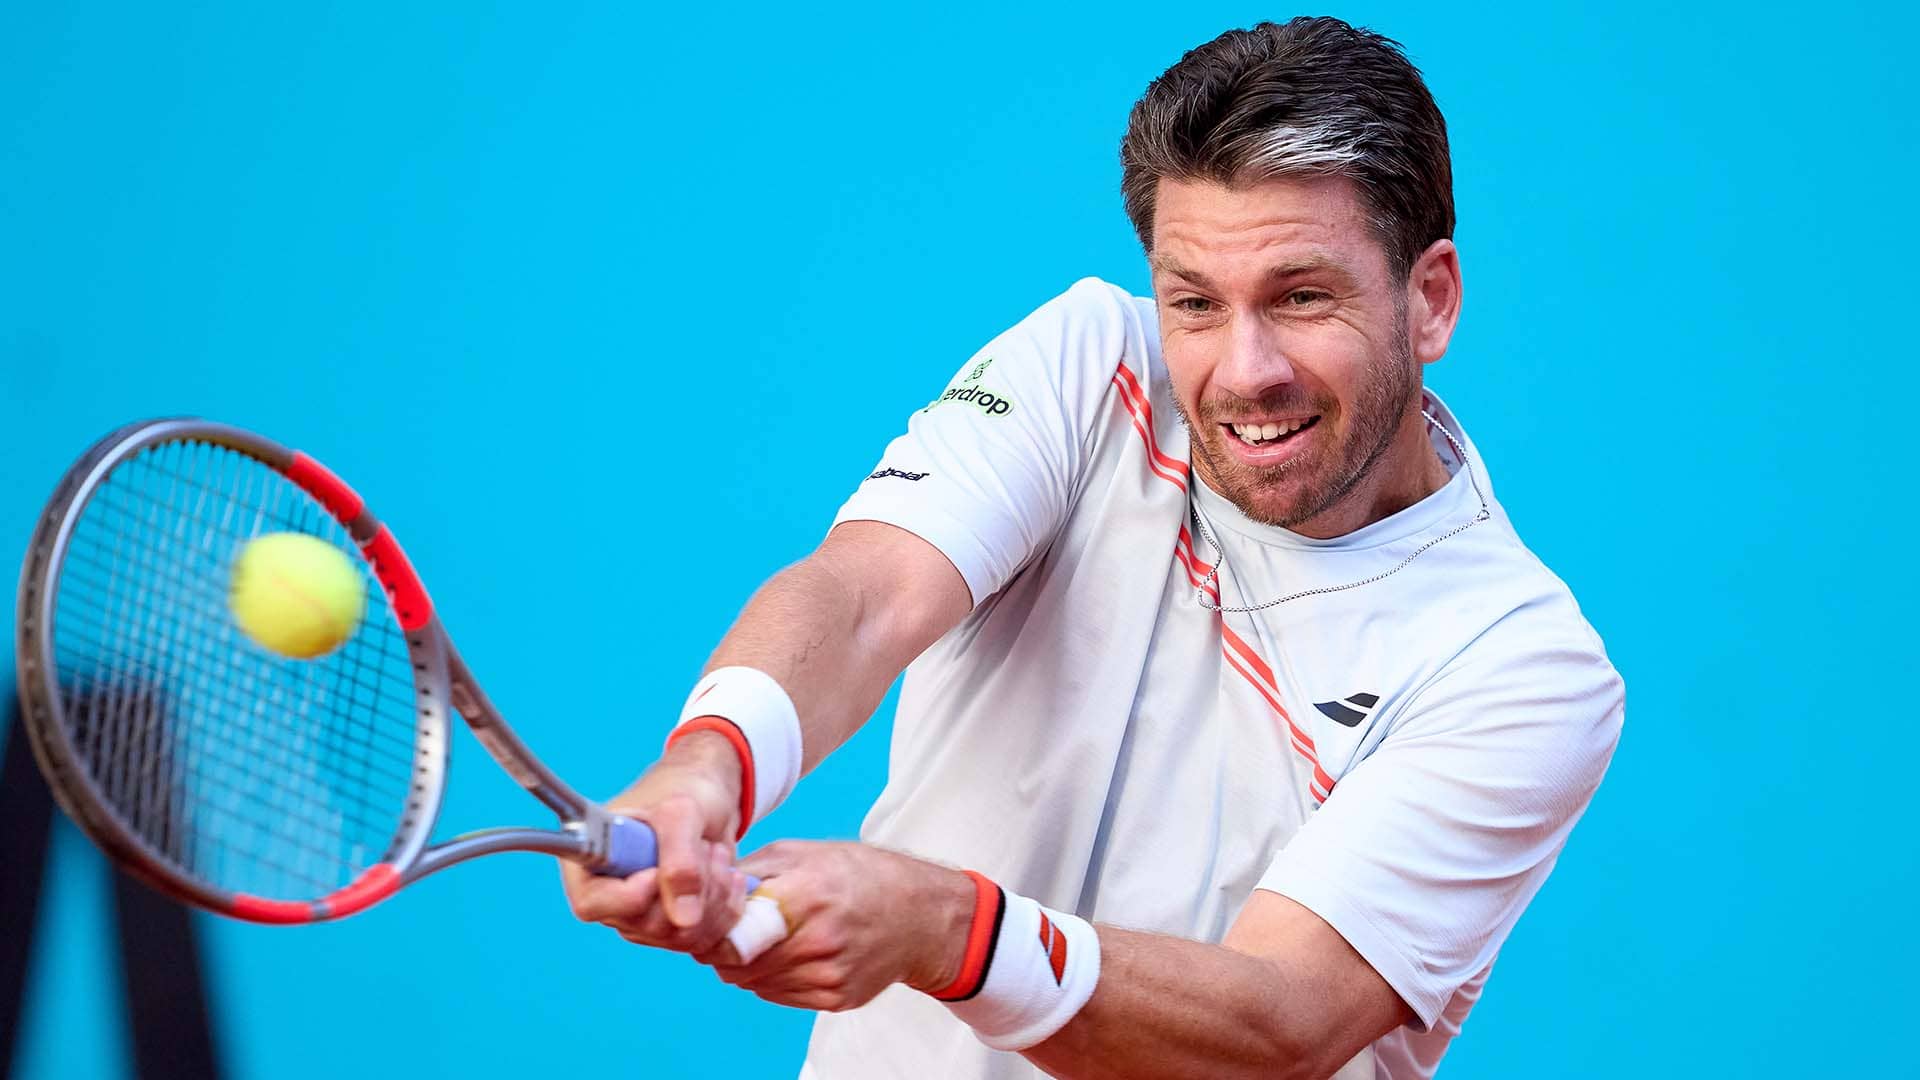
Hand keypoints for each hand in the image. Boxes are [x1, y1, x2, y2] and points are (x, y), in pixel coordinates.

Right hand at [560, 730, 748, 953]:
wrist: (709, 795)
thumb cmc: (683, 790)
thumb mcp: (682, 812)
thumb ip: (680, 859)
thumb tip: (683, 920)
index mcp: (591, 861)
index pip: (592, 904)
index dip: (629, 896)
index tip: (658, 870)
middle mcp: (611, 897)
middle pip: (645, 926)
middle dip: (689, 887)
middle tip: (704, 847)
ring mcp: (643, 917)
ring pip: (680, 935)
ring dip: (713, 894)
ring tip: (715, 854)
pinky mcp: (675, 926)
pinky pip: (705, 939)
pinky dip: (726, 907)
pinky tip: (728, 875)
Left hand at [695, 841, 975, 1011]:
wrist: (921, 916)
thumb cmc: (861, 875)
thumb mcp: (806, 853)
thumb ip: (754, 871)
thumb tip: (706, 887)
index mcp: (808, 894)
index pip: (732, 930)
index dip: (710, 927)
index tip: (708, 918)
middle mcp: (818, 940)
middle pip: (736, 962)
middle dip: (721, 947)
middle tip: (728, 929)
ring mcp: (827, 975)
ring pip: (753, 982)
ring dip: (744, 964)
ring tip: (761, 938)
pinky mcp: (835, 998)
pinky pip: (777, 995)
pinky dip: (769, 977)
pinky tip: (785, 954)